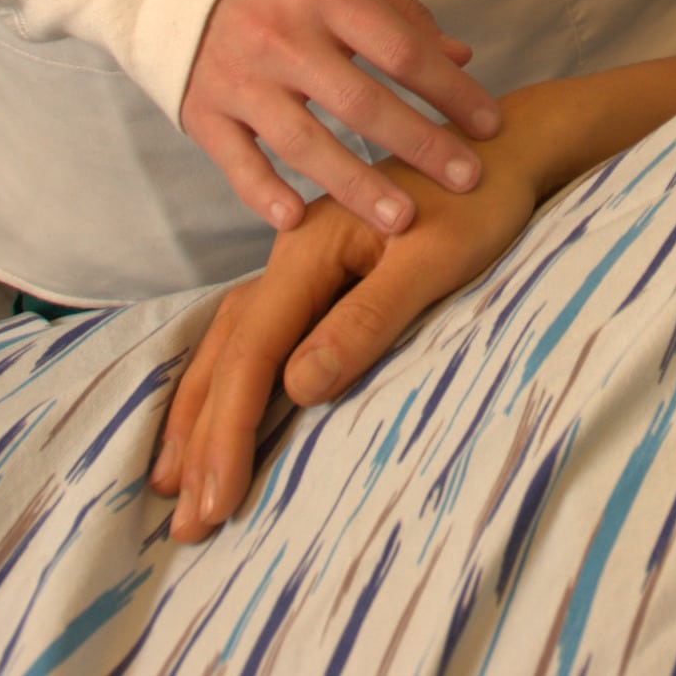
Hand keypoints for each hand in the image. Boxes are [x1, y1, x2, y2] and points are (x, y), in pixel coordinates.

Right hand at [149, 106, 553, 539]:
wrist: (504, 152)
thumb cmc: (480, 206)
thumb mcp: (436, 262)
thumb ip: (368, 321)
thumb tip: (299, 389)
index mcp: (310, 251)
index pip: (255, 353)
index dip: (230, 430)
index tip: (217, 500)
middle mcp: (289, 258)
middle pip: (229, 357)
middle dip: (202, 441)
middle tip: (184, 523)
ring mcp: (297, 268)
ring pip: (231, 349)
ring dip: (202, 417)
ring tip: (171, 484)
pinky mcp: (317, 280)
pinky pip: (251, 340)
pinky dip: (226, 385)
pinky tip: (213, 419)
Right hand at [176, 0, 501, 239]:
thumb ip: (402, 14)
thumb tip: (460, 60)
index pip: (401, 50)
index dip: (451, 91)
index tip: (490, 125)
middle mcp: (281, 34)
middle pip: (361, 102)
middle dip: (421, 145)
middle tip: (469, 181)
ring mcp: (238, 76)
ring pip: (303, 142)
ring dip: (356, 186)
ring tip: (404, 222)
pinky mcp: (203, 109)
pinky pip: (237, 161)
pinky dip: (264, 194)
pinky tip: (299, 221)